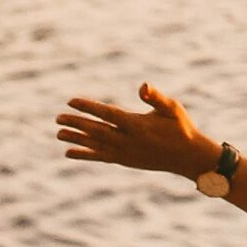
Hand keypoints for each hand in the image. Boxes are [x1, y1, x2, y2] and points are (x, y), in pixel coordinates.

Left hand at [56, 82, 219, 178]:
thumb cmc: (181, 128)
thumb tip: (143, 86)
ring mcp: (125, 153)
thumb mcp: (173, 108)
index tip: (71, 101)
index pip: (107, 114)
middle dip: (76, 123)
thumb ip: (156, 98)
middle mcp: (129, 141)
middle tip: (58, 118)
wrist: (188, 157)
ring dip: (76, 140)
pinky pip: (101, 157)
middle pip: (97, 131)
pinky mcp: (125, 160)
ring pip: (96, 145)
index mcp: (138, 125)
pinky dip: (85, 155)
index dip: (88, 107)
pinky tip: (69, 153)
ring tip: (59, 134)